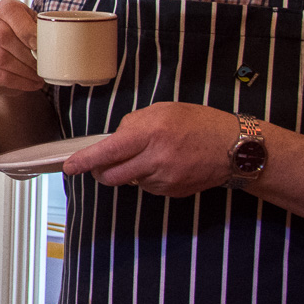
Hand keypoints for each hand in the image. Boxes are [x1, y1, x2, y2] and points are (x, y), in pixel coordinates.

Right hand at [0, 0, 42, 94]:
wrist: (9, 59)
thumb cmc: (25, 39)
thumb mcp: (35, 27)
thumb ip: (43, 29)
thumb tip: (57, 39)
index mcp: (2, 8)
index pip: (9, 12)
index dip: (25, 29)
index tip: (38, 44)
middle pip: (2, 36)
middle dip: (26, 53)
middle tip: (41, 64)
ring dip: (23, 70)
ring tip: (38, 76)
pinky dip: (18, 82)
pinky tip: (31, 83)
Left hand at [64, 102, 239, 197]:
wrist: (234, 148)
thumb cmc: (199, 123)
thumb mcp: (163, 111)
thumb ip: (133, 124)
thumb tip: (113, 140)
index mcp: (150, 133)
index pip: (108, 151)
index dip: (84, 161)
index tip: (69, 167)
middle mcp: (155, 159)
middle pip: (111, 176)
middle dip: (100, 171)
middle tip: (101, 163)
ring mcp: (164, 179)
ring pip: (128, 182)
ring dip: (127, 172)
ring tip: (148, 155)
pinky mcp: (172, 192)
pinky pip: (146, 187)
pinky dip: (145, 178)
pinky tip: (162, 165)